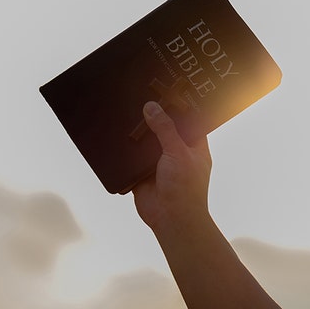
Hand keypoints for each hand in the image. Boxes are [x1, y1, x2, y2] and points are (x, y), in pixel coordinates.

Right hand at [132, 101, 211, 231]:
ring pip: (146, 143)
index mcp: (193, 146)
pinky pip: (132, 158)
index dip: (179, 106)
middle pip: (164, 129)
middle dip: (153, 118)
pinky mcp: (142, 173)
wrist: (170, 219)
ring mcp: (158, 163)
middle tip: (141, 95)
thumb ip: (165, 129)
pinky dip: (125, 150)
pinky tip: (116, 134)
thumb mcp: (178, 152)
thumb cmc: (185, 188)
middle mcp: (176, 152)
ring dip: (138, 133)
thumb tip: (151, 107)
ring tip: (125, 110)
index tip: (167, 89)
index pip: (188, 121)